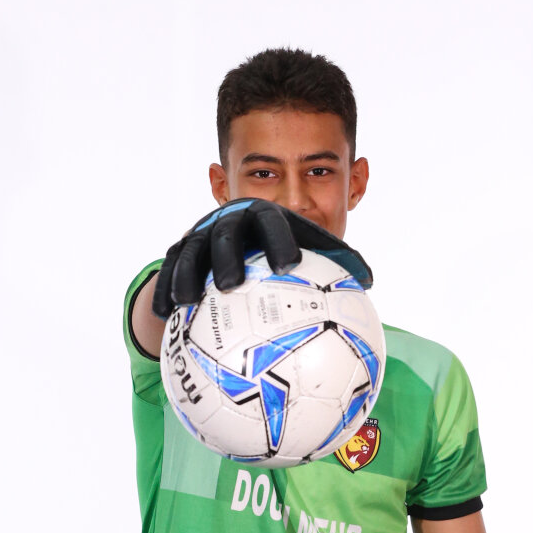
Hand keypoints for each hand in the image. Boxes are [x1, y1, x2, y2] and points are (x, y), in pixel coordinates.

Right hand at [152, 198, 372, 318]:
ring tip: (189, 303)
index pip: (273, 221)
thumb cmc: (278, 247)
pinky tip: (164, 316)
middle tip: (232, 286)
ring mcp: (201, 235)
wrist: (234, 236)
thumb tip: (369, 280)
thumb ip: (334, 260)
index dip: (279, 239)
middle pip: (226, 236)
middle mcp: (229, 221)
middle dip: (227, 258)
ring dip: (187, 276)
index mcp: (263, 216)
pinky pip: (170, 270)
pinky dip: (165, 291)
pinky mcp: (179, 251)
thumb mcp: (304, 245)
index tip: (289, 264)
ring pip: (191, 252)